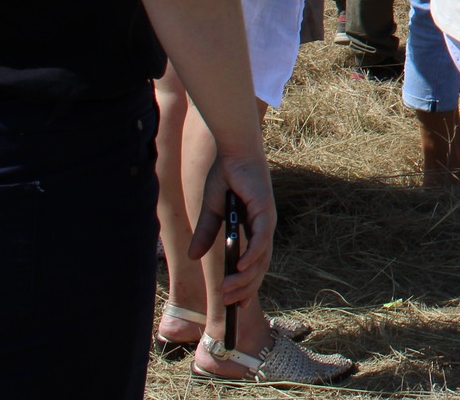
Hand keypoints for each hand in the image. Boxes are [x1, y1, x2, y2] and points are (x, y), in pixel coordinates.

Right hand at [189, 149, 274, 306]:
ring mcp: (266, 219)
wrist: (232, 152)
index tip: (235, 306)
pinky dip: (252, 254)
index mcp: (252, 229)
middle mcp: (263, 227)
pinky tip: (239, 268)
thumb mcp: (210, 211)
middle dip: (244, 288)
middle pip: (258, 266)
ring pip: (260, 257)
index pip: (253, 264)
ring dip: (245, 278)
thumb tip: (193, 257)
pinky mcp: (265, 209)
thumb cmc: (225, 178)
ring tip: (227, 292)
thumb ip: (205, 234)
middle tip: (228, 305)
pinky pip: (261, 238)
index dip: (246, 285)